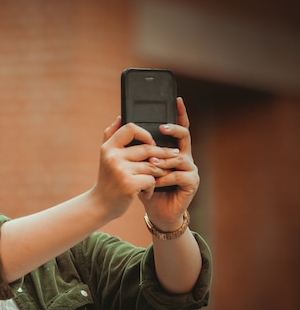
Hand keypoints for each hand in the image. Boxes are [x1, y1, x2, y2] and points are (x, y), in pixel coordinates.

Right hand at [91, 112, 179, 221]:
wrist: (100, 205)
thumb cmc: (107, 179)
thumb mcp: (105, 156)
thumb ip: (111, 135)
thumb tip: (121, 117)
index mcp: (108, 148)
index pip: (131, 128)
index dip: (145, 133)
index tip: (153, 142)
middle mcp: (113, 157)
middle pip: (148, 148)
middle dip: (163, 153)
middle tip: (175, 155)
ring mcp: (121, 171)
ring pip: (152, 165)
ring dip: (158, 172)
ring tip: (158, 177)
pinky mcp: (129, 185)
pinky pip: (151, 180)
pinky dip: (151, 187)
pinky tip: (147, 192)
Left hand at [140, 97, 199, 229]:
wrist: (154, 210)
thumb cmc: (144, 185)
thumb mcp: (133, 162)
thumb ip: (127, 142)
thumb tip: (118, 118)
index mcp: (171, 148)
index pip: (178, 127)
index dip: (180, 113)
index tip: (177, 99)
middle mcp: (183, 156)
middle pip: (184, 136)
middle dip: (173, 130)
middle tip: (160, 128)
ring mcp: (190, 169)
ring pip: (179, 158)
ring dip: (162, 160)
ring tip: (150, 163)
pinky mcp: (191, 182)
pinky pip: (179, 176)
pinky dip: (165, 178)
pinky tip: (155, 182)